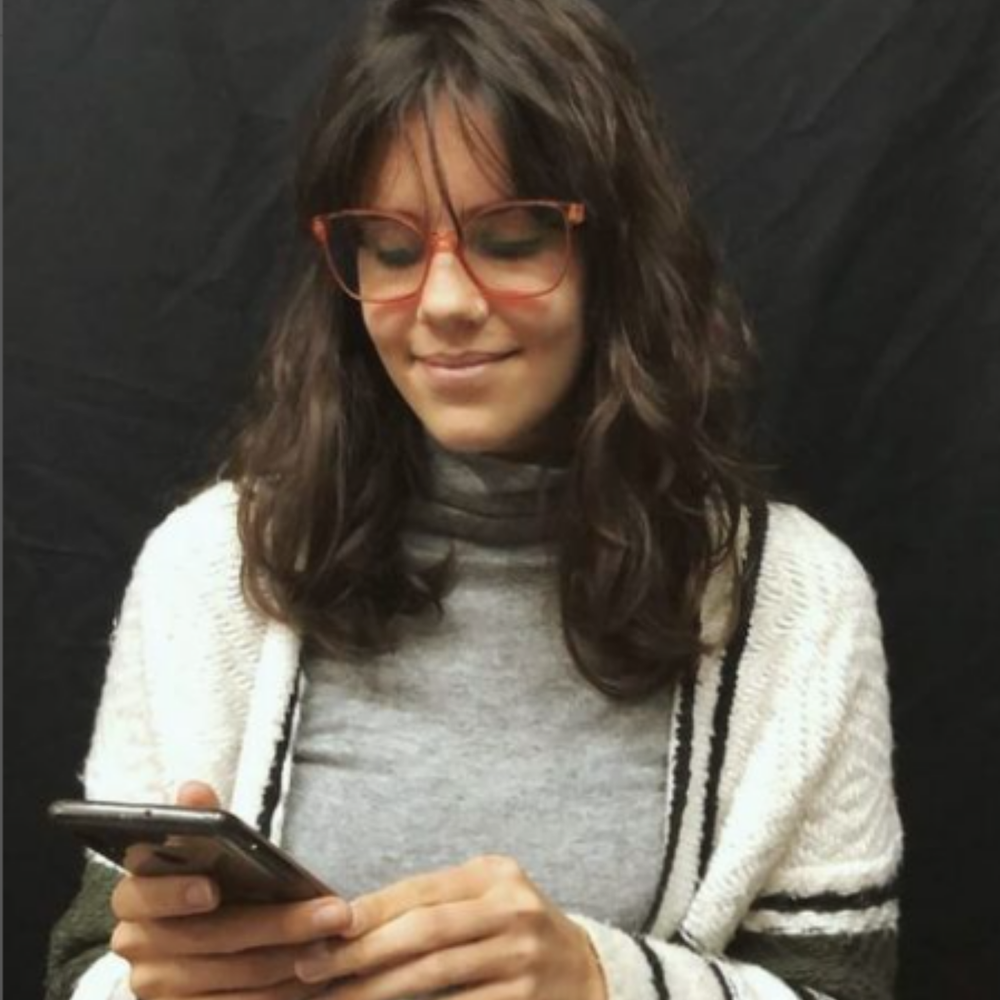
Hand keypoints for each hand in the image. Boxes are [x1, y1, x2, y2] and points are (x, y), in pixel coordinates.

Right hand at [110, 780, 351, 999]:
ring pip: (232, 978)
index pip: (144, 894)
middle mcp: (136, 948)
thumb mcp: (209, 854)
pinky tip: (315, 979)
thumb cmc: (215, 887)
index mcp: (134, 897)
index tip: (211, 888)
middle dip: (279, 925)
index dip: (174, 892)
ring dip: (289, 962)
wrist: (206, 949)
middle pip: (210, 939)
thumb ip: (201, 822)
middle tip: (333, 913)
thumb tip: (193, 789)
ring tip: (334, 944)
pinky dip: (280, 995)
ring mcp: (157, 991)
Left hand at [293, 854, 607, 999]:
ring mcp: (521, 956)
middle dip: (362, 950)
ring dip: (377, 987)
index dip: (369, 910)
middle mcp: (512, 909)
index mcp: (495, 875)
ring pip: (435, 973)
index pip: (421, 889)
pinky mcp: (525, 998)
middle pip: (424, 930)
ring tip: (338, 995)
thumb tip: (353, 920)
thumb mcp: (486, 900)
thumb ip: (436, 903)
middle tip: (314, 967)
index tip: (324, 927)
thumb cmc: (516, 932)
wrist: (585, 972)